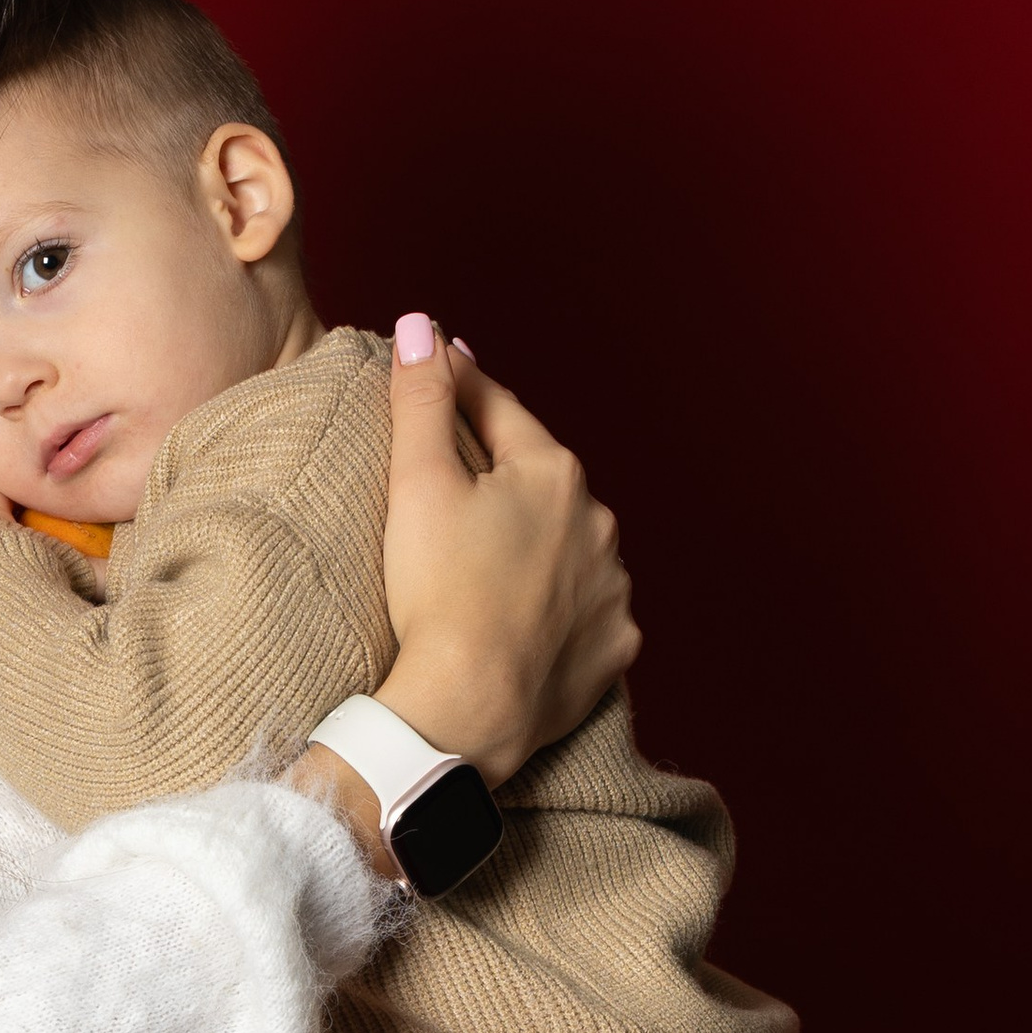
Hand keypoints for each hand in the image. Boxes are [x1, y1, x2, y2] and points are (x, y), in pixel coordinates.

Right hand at [378, 316, 637, 782]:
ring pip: (570, 547)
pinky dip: (561, 608)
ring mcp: (612, 588)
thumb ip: (421, 400)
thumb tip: (422, 325)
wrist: (470, 707)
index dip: (463, 388)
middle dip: (507, 473)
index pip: (499, 412)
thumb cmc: (438, 593)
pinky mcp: (614, 647)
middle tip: (464, 478)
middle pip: (540, 480)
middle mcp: (598, 523)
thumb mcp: (418, 483)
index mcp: (552, 472)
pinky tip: (529, 617)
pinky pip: (586, 613)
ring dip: (540, 543)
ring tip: (496, 559)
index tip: (442, 368)